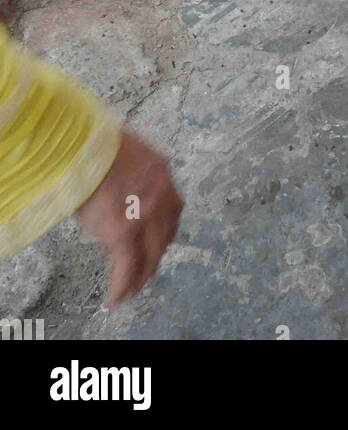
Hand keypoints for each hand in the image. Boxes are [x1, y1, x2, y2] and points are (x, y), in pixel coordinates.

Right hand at [75, 128, 182, 306]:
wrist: (80, 145)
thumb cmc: (93, 143)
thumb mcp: (125, 150)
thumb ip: (133, 170)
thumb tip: (122, 181)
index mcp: (161, 171)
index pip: (173, 208)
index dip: (166, 229)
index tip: (160, 240)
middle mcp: (160, 195)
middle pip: (164, 235)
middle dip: (156, 255)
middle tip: (148, 269)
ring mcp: (143, 216)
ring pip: (149, 255)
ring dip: (141, 275)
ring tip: (133, 288)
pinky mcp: (123, 233)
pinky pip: (126, 268)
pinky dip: (121, 286)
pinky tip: (115, 298)